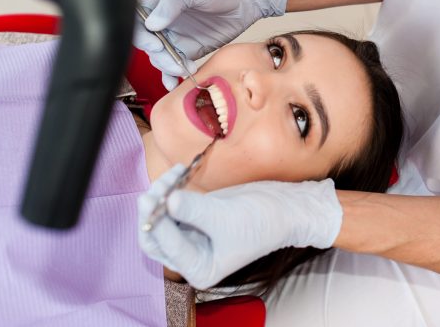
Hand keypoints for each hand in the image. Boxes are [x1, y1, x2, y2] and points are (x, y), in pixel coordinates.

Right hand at [134, 0, 288, 89]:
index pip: (137, 22)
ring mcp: (175, 37)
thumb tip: (152, 24)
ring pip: (160, 58)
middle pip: (147, 44)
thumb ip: (172, 3)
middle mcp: (163, 21)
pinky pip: (174, 66)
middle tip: (175, 62)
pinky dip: (172, 76)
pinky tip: (175, 83)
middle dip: (159, 56)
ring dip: (168, 67)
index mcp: (158, 2)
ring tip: (186, 68)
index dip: (141, 36)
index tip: (156, 45)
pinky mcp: (188, 50)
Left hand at [137, 173, 342, 289]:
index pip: (165, 247)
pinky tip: (178, 172)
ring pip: (161, 217)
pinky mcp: (197, 215)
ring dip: (162, 194)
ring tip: (174, 174)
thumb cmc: (263, 221)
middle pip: (155, 236)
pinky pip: (173, 204)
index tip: (153, 197)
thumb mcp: (226, 218)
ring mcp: (193, 234)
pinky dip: (172, 188)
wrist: (286, 207)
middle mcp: (191, 255)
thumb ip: (195, 211)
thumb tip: (168, 199)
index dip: (156, 222)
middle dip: (154, 210)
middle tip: (156, 188)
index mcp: (199, 268)